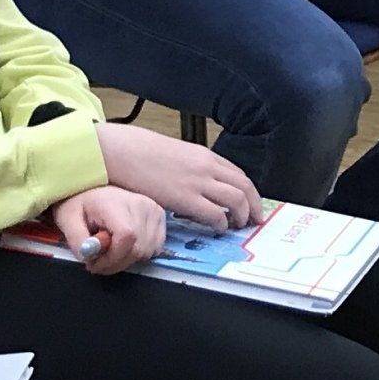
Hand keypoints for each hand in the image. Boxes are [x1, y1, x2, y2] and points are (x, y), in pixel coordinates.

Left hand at [47, 186, 168, 275]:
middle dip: (115, 262)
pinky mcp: (160, 216)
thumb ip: (77, 240)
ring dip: (126, 259)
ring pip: (146, 252)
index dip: (112, 257)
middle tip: (97, 260)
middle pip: (138, 249)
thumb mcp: (67, 220)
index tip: (94, 262)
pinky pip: (155, 247)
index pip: (127, 236)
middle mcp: (141, 203)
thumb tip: (89, 257)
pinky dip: (139, 253)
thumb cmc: (79, 203)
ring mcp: (154, 209)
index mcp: (116, 202)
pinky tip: (124, 244)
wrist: (93, 188)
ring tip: (109, 249)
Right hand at [95, 122, 262, 229]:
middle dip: (254, 206)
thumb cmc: (143, 153)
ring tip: (238, 226)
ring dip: (241, 216)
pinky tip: (218, 228)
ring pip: (236, 200)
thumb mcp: (177, 155)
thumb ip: (192, 169)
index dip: (250, 193)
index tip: (252, 204)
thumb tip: (200, 185)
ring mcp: (198, 182)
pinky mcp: (185, 198)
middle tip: (254, 220)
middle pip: (244, 187)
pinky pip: (215, 214)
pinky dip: (222, 223)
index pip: (238, 175)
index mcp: (205, 156)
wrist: (125, 151)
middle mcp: (207, 167)